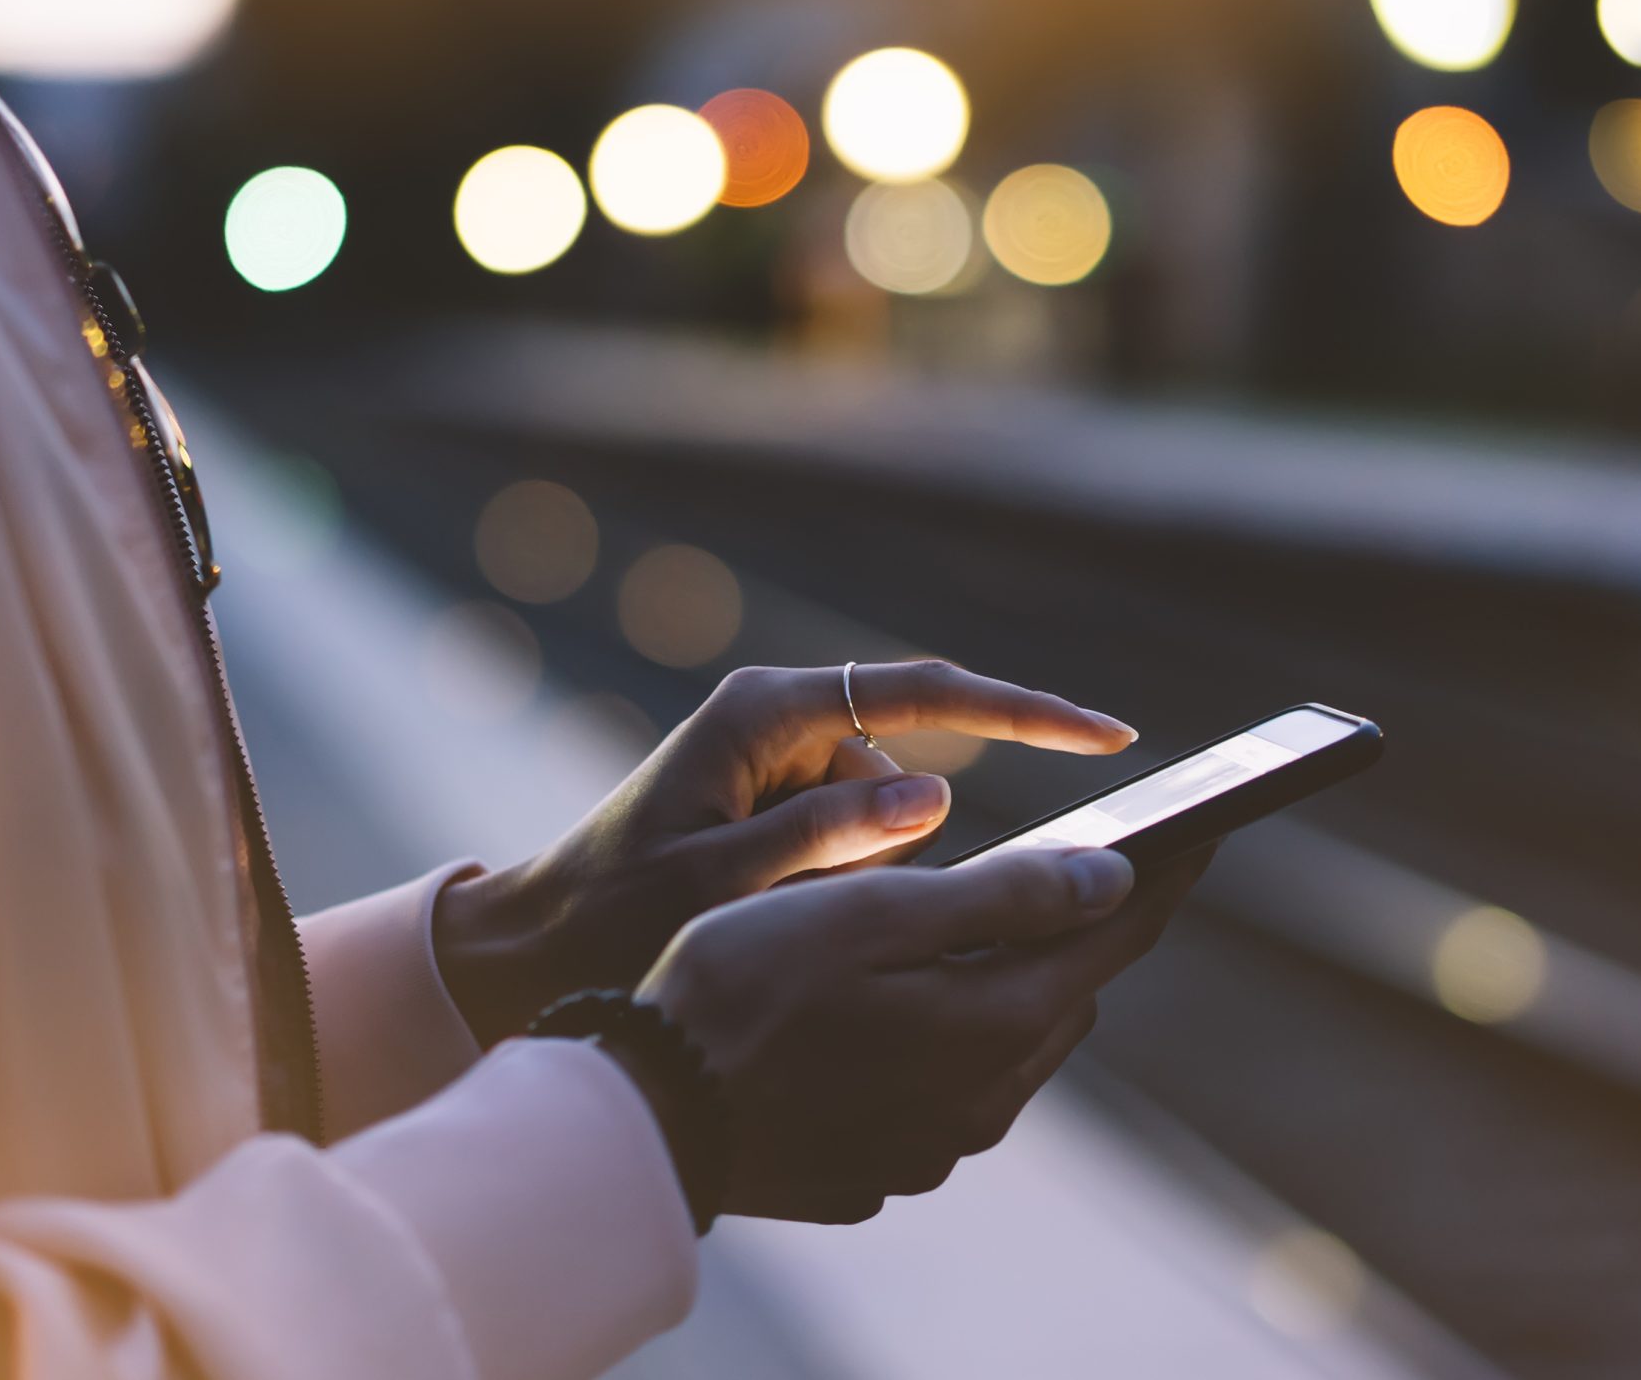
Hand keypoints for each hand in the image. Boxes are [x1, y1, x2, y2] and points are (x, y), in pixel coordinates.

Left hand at [435, 661, 1136, 1045]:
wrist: (531, 949)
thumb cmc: (611, 916)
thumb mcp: (717, 885)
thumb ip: (825, 838)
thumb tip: (941, 793)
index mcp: (764, 712)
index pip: (927, 692)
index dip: (1027, 713)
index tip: (1110, 738)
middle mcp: (778, 719)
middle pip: (906, 759)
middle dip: (897, 839)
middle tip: (822, 894)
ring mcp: (778, 759)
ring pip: (883, 811)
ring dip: (857, 873)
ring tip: (761, 915)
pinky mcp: (776, 802)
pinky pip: (853, 836)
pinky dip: (843, 883)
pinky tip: (772, 918)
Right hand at [635, 840, 1212, 1222]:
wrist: (644, 1111)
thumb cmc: (746, 987)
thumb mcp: (875, 911)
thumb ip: (1004, 896)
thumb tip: (1113, 876)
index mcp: (994, 1024)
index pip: (1111, 937)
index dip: (1158, 876)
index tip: (1198, 831)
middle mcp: (981, 1101)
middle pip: (1061, 995)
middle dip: (1069, 932)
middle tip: (1067, 868)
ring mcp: (931, 1147)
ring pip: (1005, 1048)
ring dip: (1001, 990)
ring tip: (968, 932)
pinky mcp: (879, 1169)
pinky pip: (941, 1093)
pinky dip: (939, 1044)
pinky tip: (889, 1011)